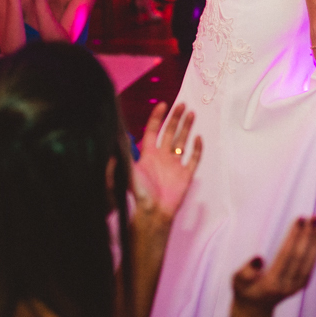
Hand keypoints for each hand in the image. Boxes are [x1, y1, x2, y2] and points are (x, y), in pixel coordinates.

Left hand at [133, 102, 202, 220]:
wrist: (152, 212)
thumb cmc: (139, 193)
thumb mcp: (128, 170)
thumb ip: (123, 153)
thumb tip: (116, 135)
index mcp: (149, 154)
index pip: (154, 130)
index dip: (158, 117)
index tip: (163, 104)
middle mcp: (162, 157)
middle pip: (170, 133)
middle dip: (176, 118)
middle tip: (182, 104)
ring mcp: (174, 165)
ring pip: (182, 142)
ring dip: (187, 128)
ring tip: (192, 114)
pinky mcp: (185, 175)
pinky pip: (193, 159)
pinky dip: (197, 149)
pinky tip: (198, 138)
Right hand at [233, 217, 315, 309]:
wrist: (255, 309)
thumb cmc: (244, 290)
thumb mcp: (238, 281)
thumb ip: (246, 270)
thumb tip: (259, 257)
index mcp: (272, 282)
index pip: (286, 255)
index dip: (294, 236)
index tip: (300, 219)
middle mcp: (288, 285)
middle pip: (301, 256)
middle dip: (308, 235)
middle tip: (314, 217)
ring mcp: (297, 286)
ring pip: (310, 260)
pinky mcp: (302, 284)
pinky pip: (312, 264)